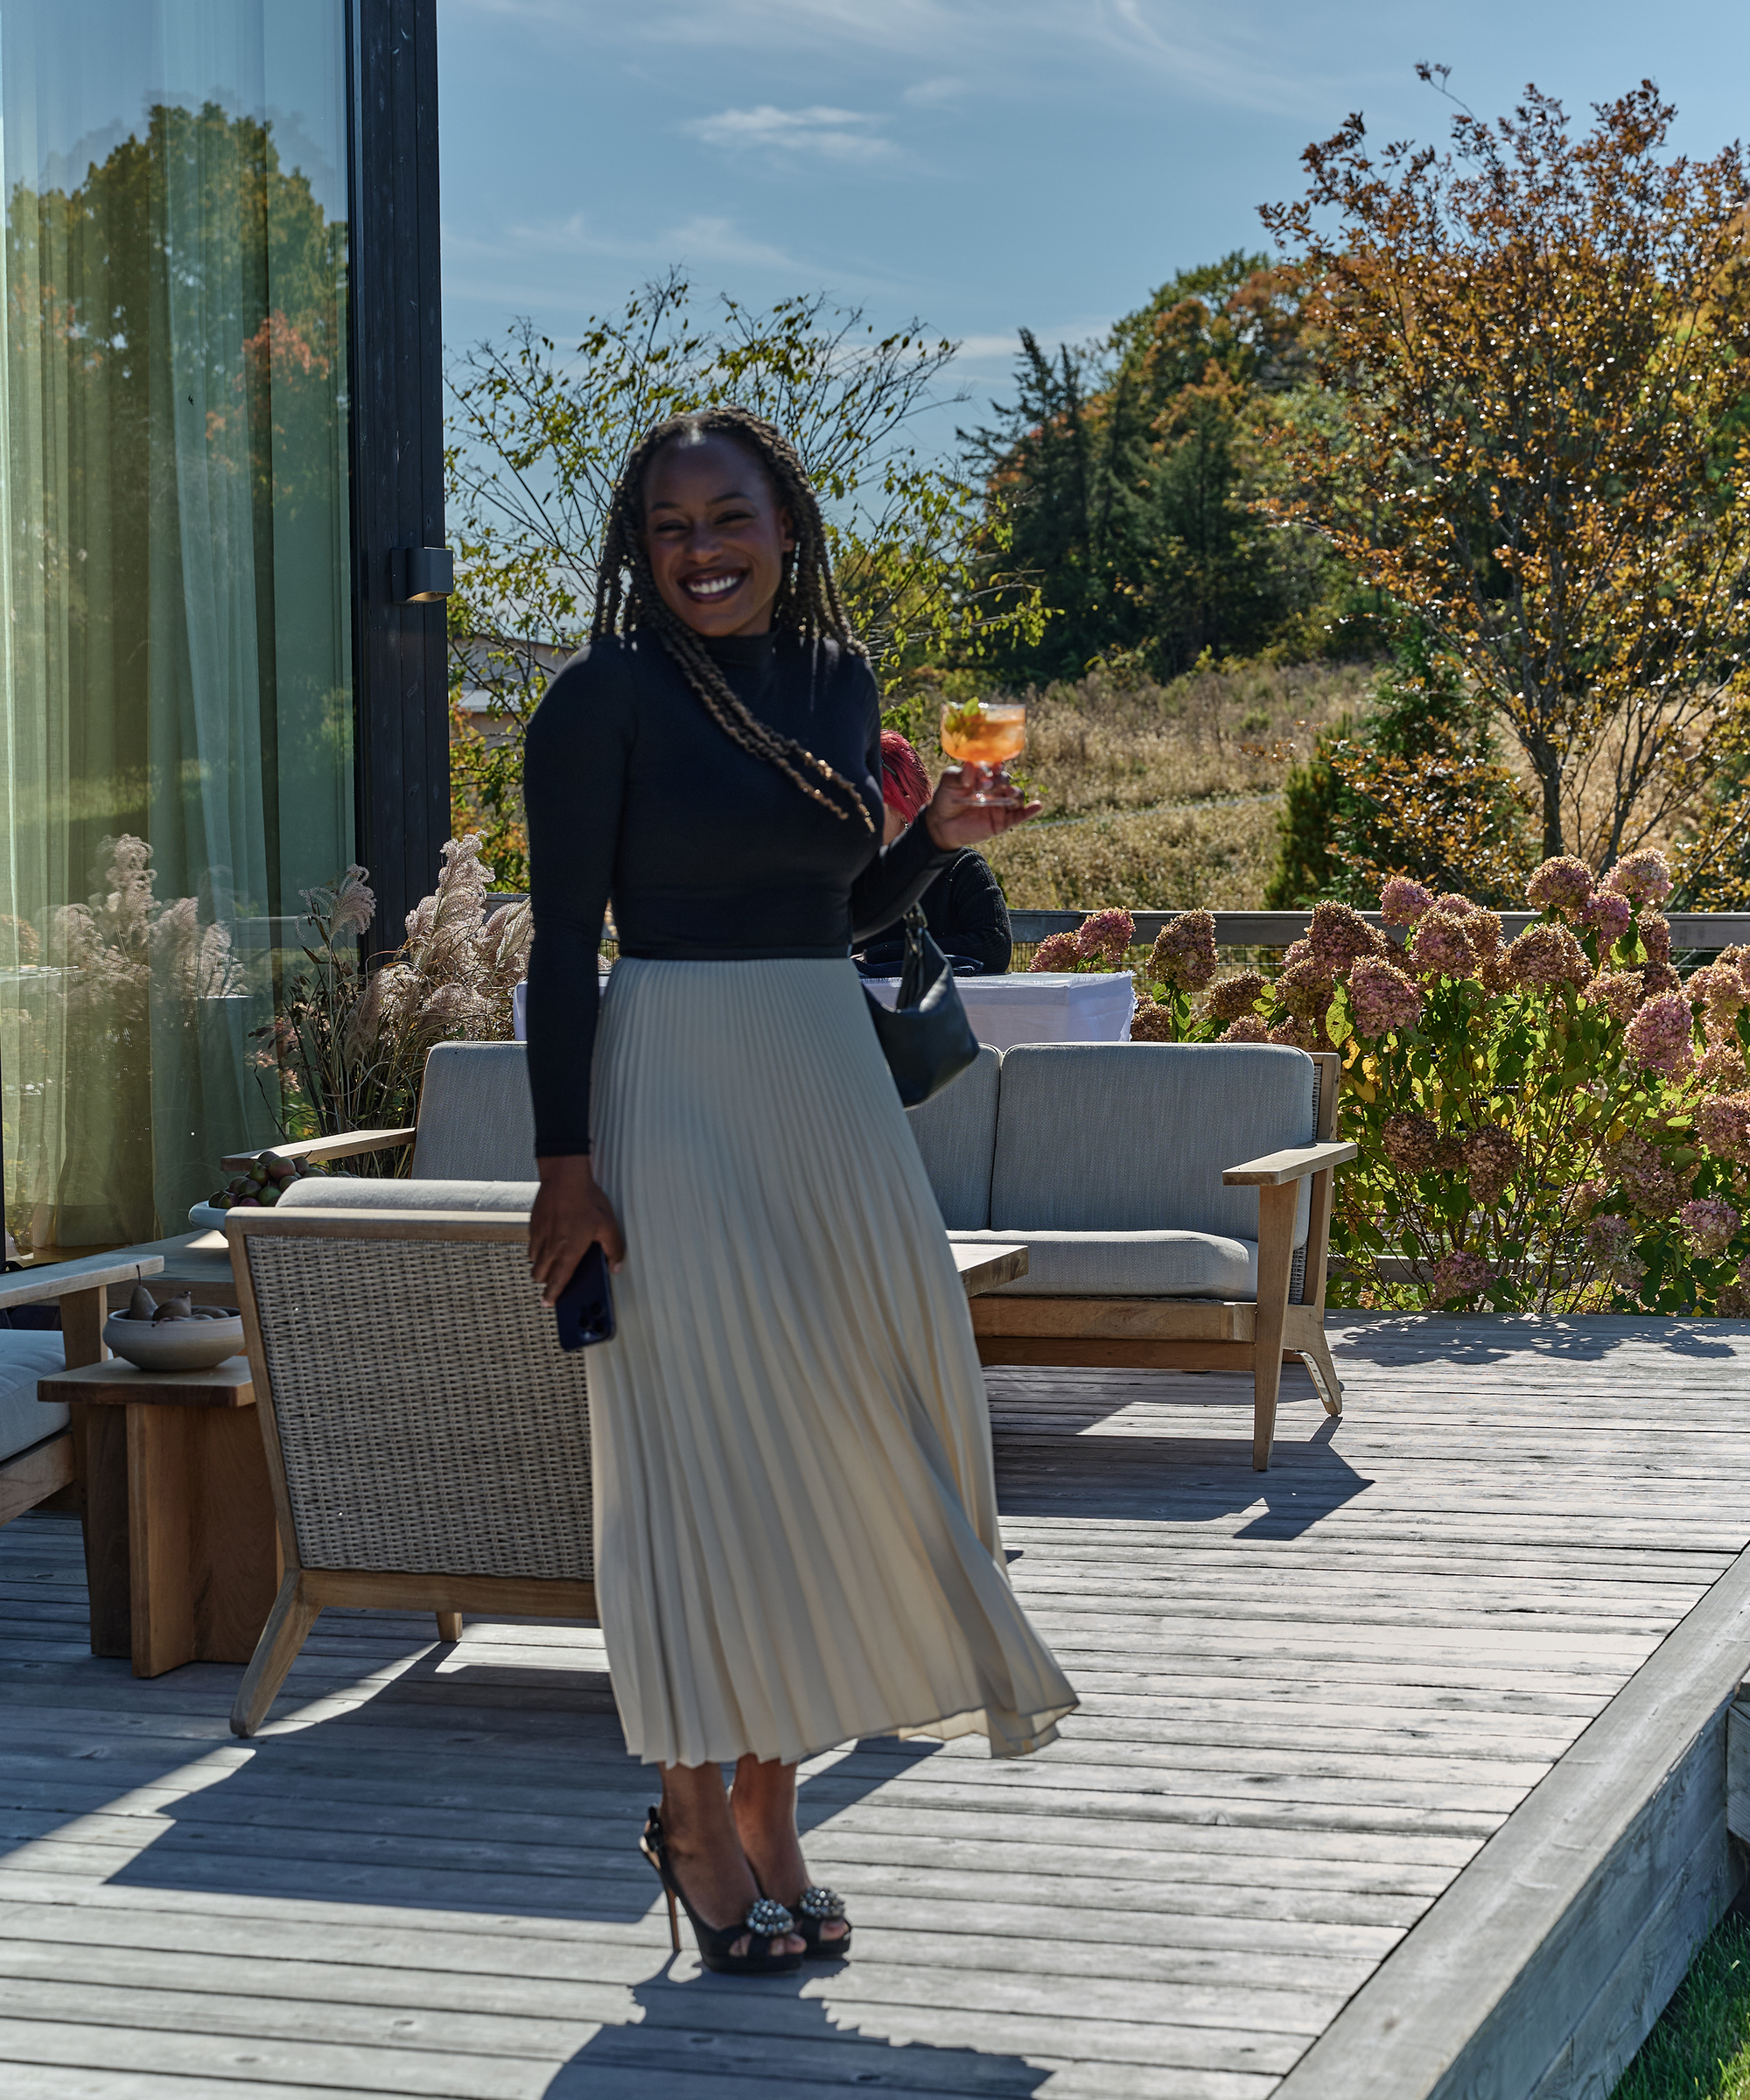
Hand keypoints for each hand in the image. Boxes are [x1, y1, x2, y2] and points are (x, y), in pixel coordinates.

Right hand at [530, 1154, 625, 1306]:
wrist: (564, 1177)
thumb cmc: (587, 1200)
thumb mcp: (608, 1225)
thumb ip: (614, 1249)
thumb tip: (616, 1266)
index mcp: (568, 1251)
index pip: (557, 1281)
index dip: (552, 1295)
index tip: (548, 1303)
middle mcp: (550, 1246)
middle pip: (539, 1275)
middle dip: (545, 1282)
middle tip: (552, 1282)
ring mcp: (539, 1235)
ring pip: (533, 1259)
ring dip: (540, 1264)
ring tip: (552, 1261)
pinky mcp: (533, 1223)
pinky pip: (532, 1242)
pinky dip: (537, 1247)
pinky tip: (548, 1240)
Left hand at [924, 764, 1041, 847]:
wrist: (941, 824)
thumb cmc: (946, 798)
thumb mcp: (949, 782)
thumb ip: (960, 774)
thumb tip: (971, 765)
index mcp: (986, 776)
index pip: (997, 768)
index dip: (997, 766)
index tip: (994, 766)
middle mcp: (996, 789)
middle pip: (1006, 781)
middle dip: (998, 781)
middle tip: (983, 785)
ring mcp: (1001, 805)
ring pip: (1016, 796)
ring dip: (1014, 792)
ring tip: (1008, 792)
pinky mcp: (1003, 822)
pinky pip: (1020, 816)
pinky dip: (1030, 811)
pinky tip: (1037, 805)